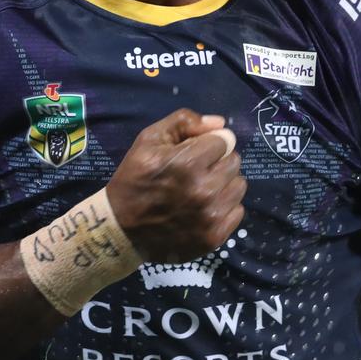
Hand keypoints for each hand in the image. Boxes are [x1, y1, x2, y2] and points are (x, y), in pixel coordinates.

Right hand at [107, 109, 245, 262]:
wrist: (121, 229)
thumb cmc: (135, 179)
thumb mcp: (149, 140)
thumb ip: (183, 122)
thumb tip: (219, 124)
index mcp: (187, 163)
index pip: (223, 141)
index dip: (208, 144)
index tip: (194, 153)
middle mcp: (203, 190)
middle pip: (234, 162)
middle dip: (218, 162)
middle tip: (197, 172)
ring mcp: (210, 217)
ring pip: (239, 186)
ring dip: (224, 184)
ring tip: (202, 190)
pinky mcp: (214, 237)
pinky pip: (238, 211)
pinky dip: (225, 208)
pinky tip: (204, 209)